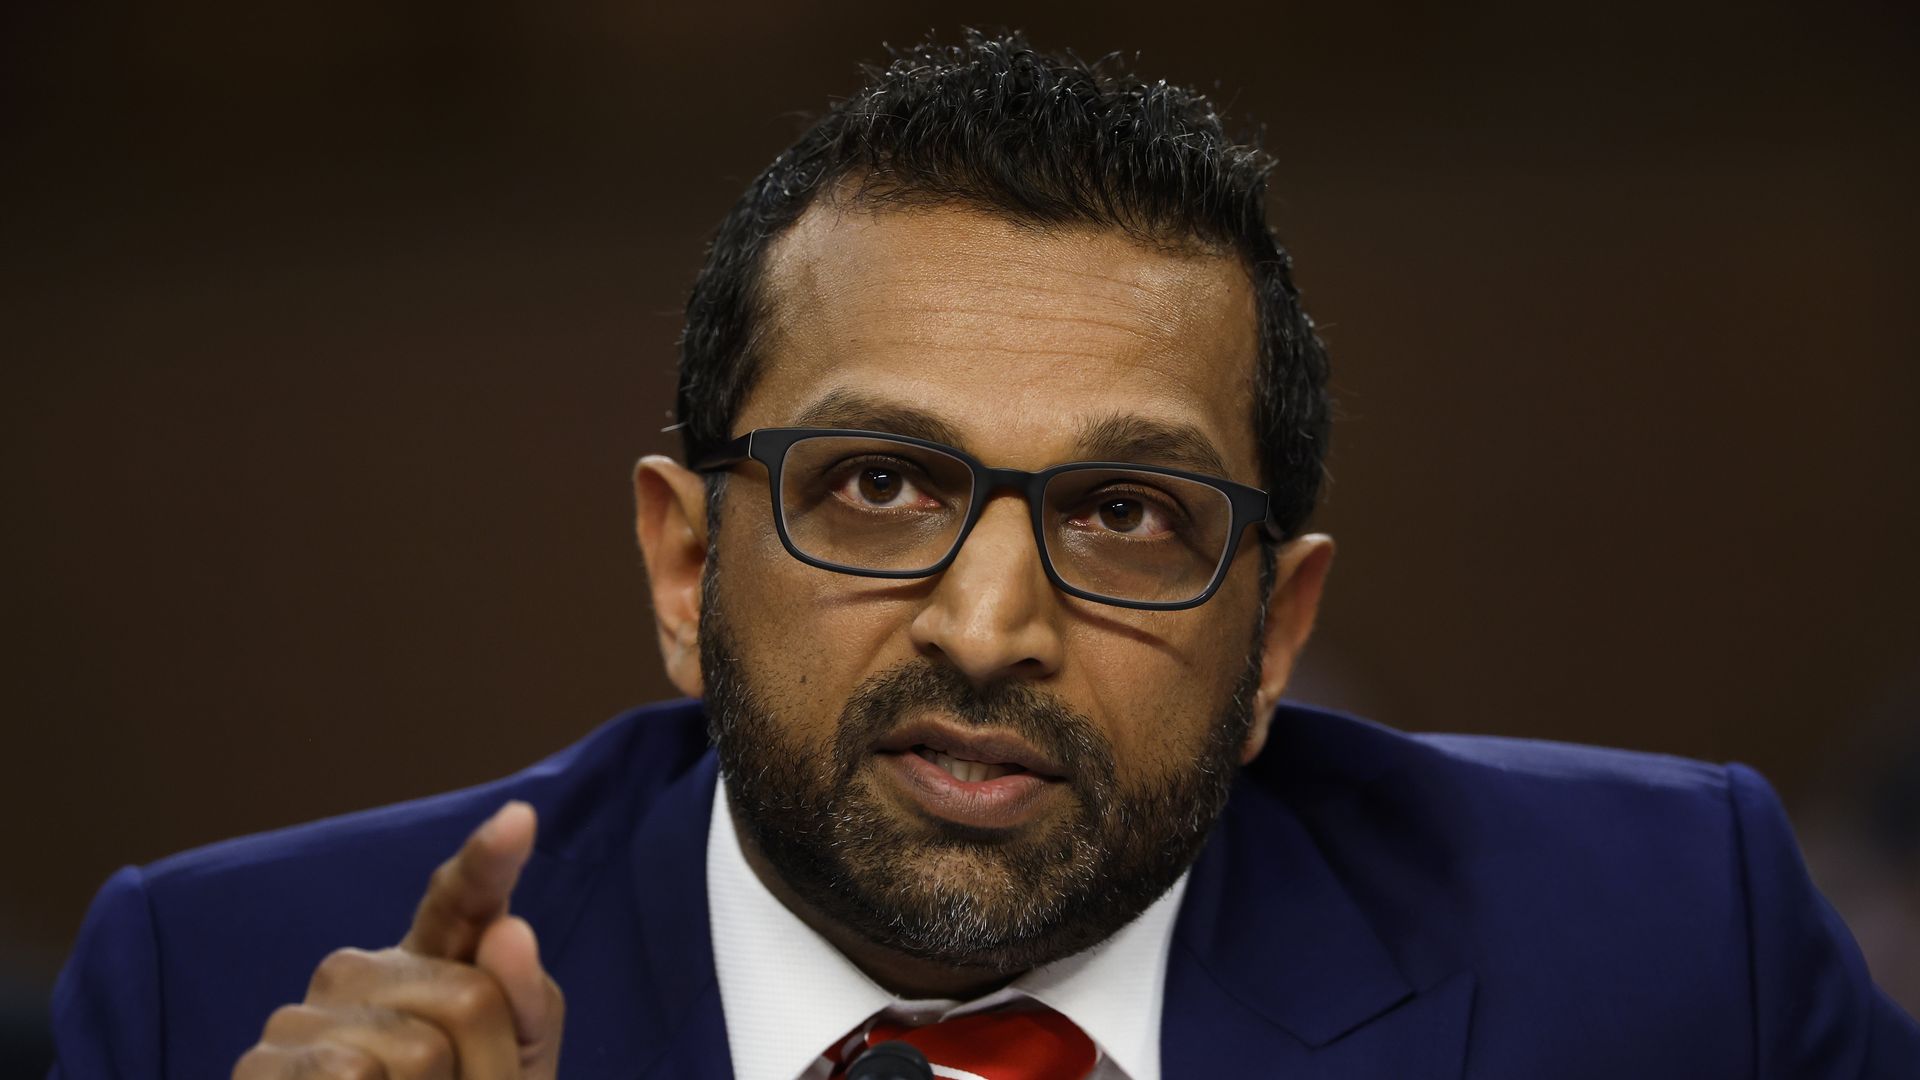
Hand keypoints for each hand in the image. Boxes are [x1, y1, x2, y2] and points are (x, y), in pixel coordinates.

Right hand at [233, 801, 565, 1077]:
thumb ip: (526, 1005)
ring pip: (416, 1050)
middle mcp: (359, 972)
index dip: (488, 859)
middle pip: (468, 996)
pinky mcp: (259, 1068)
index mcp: (429, 962)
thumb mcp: (515, 1072)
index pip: (458, 899)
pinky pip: (352, 1077)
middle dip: (487, 1069)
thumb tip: (509, 930)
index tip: (522, 818)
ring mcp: (301, 1017)